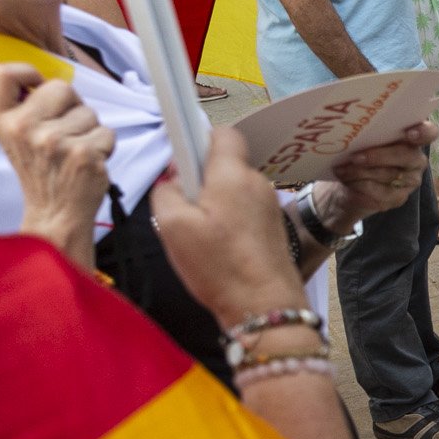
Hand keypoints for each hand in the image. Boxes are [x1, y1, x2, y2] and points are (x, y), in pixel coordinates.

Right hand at [0, 66, 114, 255]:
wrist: (55, 212)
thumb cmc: (41, 170)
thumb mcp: (14, 136)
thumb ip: (20, 105)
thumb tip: (37, 77)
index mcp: (1, 121)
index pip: (1, 74)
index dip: (25, 72)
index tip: (37, 84)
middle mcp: (24, 128)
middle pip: (62, 87)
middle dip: (71, 105)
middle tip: (64, 131)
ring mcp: (54, 141)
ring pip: (89, 112)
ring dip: (88, 129)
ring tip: (74, 150)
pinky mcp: (83, 154)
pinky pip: (106, 132)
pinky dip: (103, 145)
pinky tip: (87, 161)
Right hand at [149, 125, 307, 328]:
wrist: (265, 307)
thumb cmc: (219, 267)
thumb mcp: (172, 226)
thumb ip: (165, 191)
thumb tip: (173, 179)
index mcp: (232, 174)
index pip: (221, 132)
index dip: (197, 137)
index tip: (181, 156)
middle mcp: (257, 182)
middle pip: (224, 163)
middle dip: (200, 177)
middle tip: (184, 208)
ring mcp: (269, 204)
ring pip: (232, 188)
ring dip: (214, 202)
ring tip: (202, 234)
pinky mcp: (273, 226)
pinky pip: (244, 209)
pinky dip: (229, 220)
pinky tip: (219, 246)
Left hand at [321, 121, 436, 226]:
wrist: (348, 184)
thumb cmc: (359, 153)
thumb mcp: (362, 140)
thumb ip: (367, 134)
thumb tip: (353, 131)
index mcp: (412, 138)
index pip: (429, 133)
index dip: (423, 132)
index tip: (409, 134)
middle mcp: (416, 159)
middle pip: (405, 156)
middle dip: (378, 156)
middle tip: (355, 158)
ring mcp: (410, 180)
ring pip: (389, 175)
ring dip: (361, 172)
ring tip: (341, 169)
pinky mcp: (399, 198)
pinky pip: (381, 194)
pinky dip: (360, 187)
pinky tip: (347, 182)